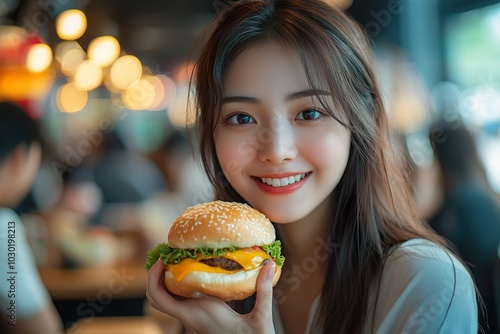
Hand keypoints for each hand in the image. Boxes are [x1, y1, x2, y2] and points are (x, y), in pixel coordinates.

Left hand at [146, 259, 276, 333]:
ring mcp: (192, 319)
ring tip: (177, 261)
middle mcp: (190, 317)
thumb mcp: (261, 317)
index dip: (153, 277)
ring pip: (166, 302)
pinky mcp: (198, 320)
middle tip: (166, 257)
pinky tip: (193, 274)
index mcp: (197, 314)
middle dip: (154, 277)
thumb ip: (264, 291)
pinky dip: (178, 288)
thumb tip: (269, 265)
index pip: (160, 297)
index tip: (163, 258)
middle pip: (156, 299)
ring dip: (165, 282)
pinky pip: (179, 303)